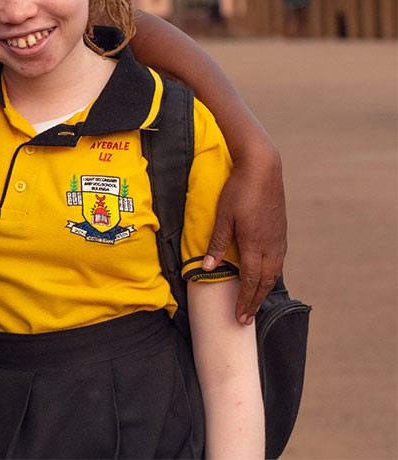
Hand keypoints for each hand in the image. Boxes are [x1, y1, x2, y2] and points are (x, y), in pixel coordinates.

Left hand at [203, 143, 286, 323]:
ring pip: (274, 273)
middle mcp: (271, 247)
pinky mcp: (281, 231)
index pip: (250, 282)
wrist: (263, 169)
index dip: (244, 301)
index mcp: (255, 245)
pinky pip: (278, 260)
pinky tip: (266, 275)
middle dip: (255, 302)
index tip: (239, 317)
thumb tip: (206, 268)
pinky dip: (270, 274)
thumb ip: (217, 244)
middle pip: (264, 282)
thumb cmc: (239, 191)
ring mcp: (278, 239)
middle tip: (247, 319)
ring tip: (255, 302)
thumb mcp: (224, 217)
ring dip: (264, 289)